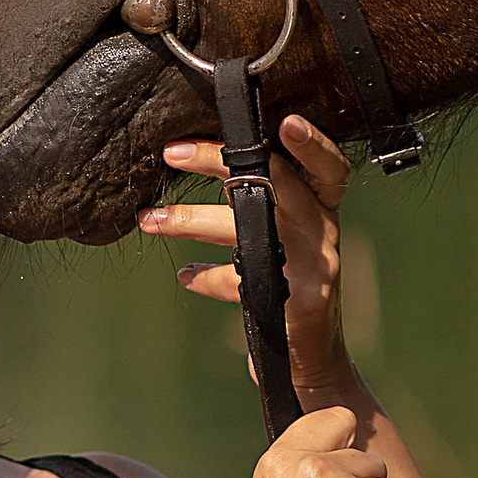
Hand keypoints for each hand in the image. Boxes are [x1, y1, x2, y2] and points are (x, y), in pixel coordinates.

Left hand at [137, 114, 357, 404]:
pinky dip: (208, 278)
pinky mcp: (297, 303)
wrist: (312, 358)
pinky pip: (243, 283)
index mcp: (324, 209)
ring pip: (247, 229)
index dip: (313, 143)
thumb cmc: (292, 285)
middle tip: (171, 153)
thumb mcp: (289, 239)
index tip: (283, 119)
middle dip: (219, 161)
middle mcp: (324, 232)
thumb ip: (265, 204)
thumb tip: (204, 159)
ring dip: (191, 220)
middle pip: (274, 182)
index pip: (329, 166)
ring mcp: (314, 267)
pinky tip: (185, 275)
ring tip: (148, 220)